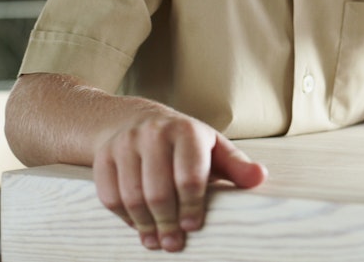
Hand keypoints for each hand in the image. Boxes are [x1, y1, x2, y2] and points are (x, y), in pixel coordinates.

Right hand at [92, 113, 266, 252]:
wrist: (135, 119)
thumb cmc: (184, 142)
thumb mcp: (213, 148)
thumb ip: (237, 166)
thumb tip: (260, 178)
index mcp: (186, 131)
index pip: (189, 175)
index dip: (192, 206)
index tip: (193, 227)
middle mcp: (153, 134)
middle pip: (158, 191)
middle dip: (167, 223)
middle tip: (174, 244)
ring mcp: (125, 144)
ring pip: (131, 197)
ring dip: (145, 225)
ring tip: (156, 241)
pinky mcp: (103, 156)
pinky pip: (109, 196)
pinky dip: (124, 217)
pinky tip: (138, 226)